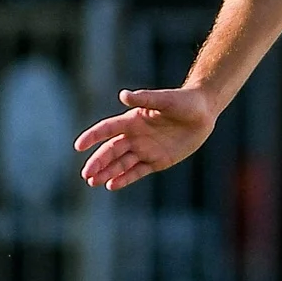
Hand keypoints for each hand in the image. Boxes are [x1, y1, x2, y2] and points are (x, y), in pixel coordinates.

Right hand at [75, 86, 217, 188]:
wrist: (202, 112)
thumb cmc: (183, 101)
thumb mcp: (165, 100)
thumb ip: (144, 99)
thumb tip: (123, 95)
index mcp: (132, 120)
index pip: (107, 129)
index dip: (92, 136)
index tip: (79, 146)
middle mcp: (135, 136)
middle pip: (111, 150)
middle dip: (98, 162)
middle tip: (86, 174)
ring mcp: (145, 150)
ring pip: (121, 164)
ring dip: (107, 173)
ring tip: (93, 182)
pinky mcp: (157, 161)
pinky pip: (137, 172)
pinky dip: (124, 179)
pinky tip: (111, 185)